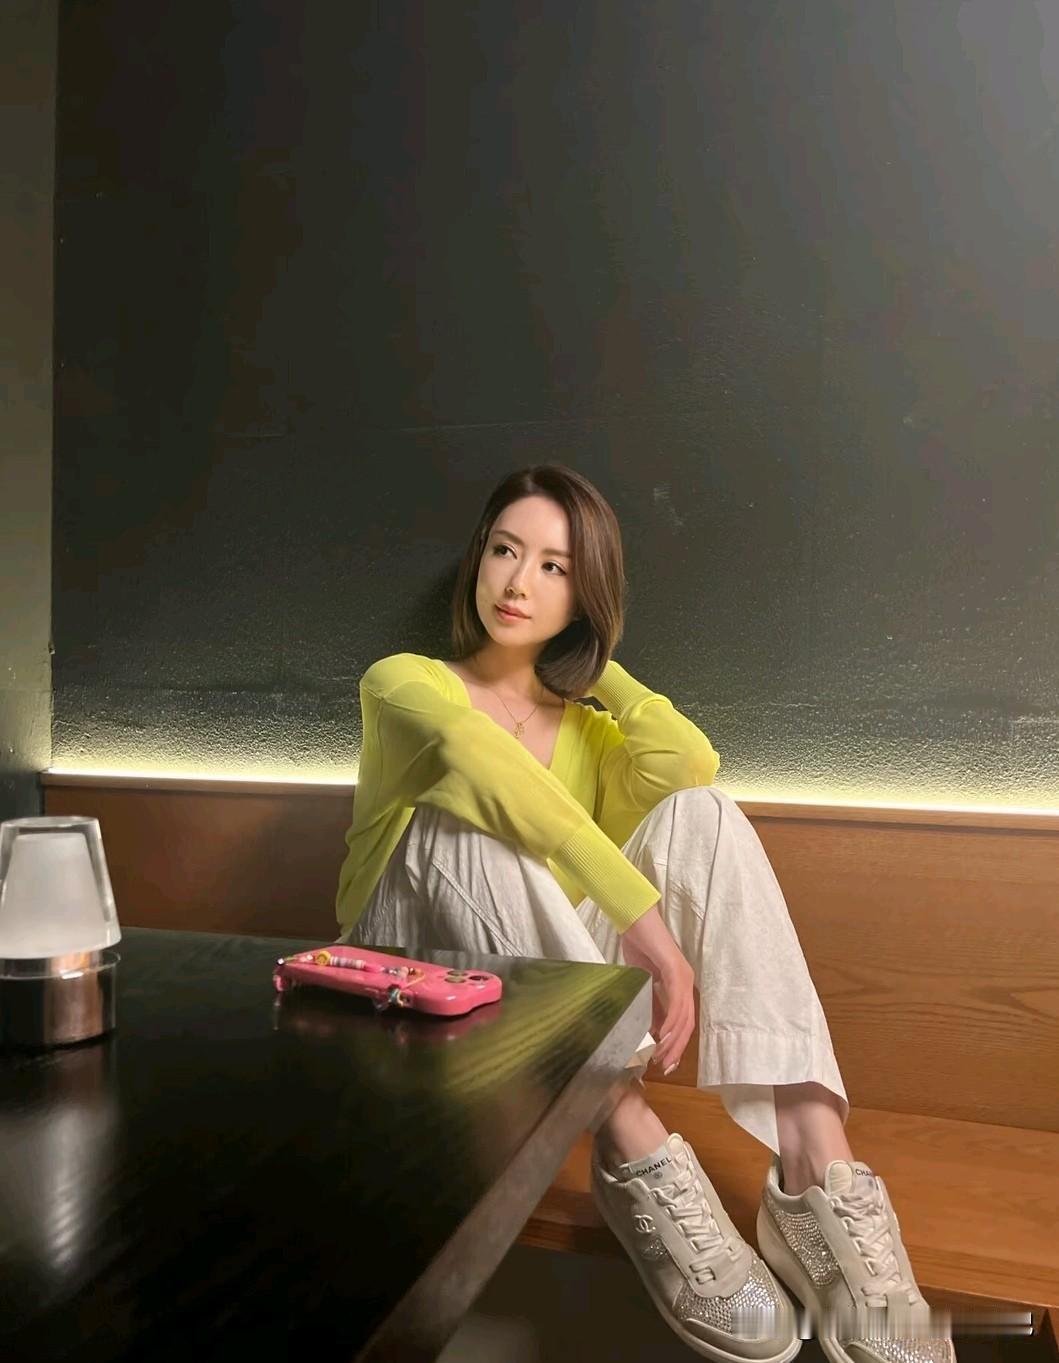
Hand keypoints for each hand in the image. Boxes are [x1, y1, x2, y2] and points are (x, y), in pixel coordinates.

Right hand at [619, 906, 694, 1073]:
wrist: (634, 920)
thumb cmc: (638, 946)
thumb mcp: (644, 982)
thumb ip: (652, 1004)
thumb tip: (655, 1030)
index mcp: (680, 985)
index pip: (683, 1021)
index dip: (677, 1044)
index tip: (666, 1062)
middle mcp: (686, 982)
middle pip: (688, 1023)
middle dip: (677, 1048)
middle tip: (664, 1067)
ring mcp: (683, 975)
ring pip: (684, 1015)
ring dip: (674, 1039)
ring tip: (662, 1056)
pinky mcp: (675, 969)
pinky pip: (676, 1000)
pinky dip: (671, 1020)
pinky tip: (663, 1034)